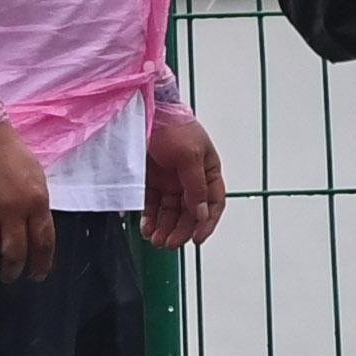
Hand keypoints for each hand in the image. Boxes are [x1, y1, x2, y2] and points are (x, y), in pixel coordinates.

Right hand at [0, 123, 47, 280]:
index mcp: (36, 201)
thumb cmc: (13, 156)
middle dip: (13, 271)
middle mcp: (12, 209)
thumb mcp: (37, 180)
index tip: (37, 276)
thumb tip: (36, 236)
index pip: (43, 242)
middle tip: (10, 277)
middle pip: (15, 252)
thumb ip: (37, 208)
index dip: (41, 264)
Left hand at [142, 102, 228, 250]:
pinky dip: (150, 219)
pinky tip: (146, 229)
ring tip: (157, 240)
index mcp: (208, 170)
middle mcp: (190, 178)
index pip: (213, 203)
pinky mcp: (148, 182)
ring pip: (170, 212)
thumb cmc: (173, 127)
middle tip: (170, 243)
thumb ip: (196, 186)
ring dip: (165, 227)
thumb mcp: (190, 156)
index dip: (207, 222)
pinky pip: (151, 205)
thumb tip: (202, 214)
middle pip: (190, 211)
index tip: (197, 239)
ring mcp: (169, 180)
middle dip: (181, 229)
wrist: (142, 111)